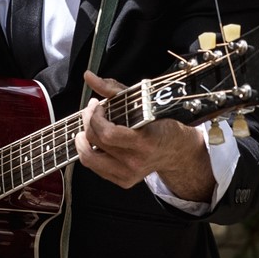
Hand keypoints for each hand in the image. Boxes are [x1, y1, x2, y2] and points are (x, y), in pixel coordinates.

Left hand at [73, 71, 214, 197]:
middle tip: (92, 111)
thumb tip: (88, 76)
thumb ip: (113, 90)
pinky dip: (90, 153)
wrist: (176, 151)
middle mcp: (136, 161)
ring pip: (90, 160)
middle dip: (88, 122)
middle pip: (96, 143)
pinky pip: (95, 168)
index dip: (95, 118)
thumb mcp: (142, 103)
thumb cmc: (161, 123)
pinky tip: (95, 142)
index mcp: (145, 142)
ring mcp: (129, 174)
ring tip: (87, 129)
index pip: (108, 134)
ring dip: (82, 141)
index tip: (97, 105)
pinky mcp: (124, 181)